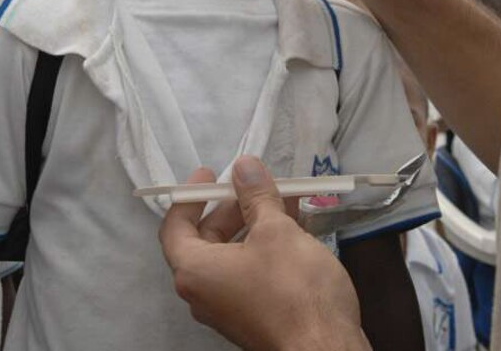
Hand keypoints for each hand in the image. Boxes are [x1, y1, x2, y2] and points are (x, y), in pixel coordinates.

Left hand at [159, 156, 370, 350]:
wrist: (325, 350)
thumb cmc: (293, 289)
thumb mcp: (275, 230)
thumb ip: (256, 195)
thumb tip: (244, 167)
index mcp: (195, 271)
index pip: (175, 226)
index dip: (190, 196)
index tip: (210, 174)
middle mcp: (204, 293)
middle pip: (206, 238)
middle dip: (231, 206)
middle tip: (254, 183)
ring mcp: (229, 308)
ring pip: (233, 253)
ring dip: (255, 221)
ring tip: (284, 196)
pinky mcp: (254, 316)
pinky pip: (250, 270)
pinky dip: (265, 244)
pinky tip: (295, 225)